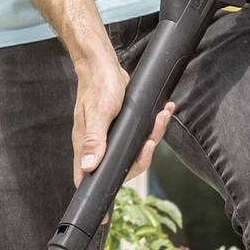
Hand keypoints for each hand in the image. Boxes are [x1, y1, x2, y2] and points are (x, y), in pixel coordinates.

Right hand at [74, 57, 174, 183]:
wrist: (102, 65)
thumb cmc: (97, 87)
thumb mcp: (98, 113)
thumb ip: (94, 140)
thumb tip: (89, 166)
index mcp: (87, 146)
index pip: (94, 176)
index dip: (108, 184)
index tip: (124, 183)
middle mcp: (99, 144)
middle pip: (124, 164)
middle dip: (142, 155)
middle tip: (150, 140)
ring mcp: (111, 135)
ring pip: (135, 148)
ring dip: (153, 135)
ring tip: (162, 116)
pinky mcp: (122, 125)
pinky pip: (140, 132)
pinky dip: (154, 124)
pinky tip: (162, 112)